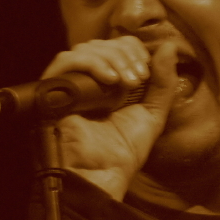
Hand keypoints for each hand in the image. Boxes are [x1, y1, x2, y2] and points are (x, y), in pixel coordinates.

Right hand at [41, 36, 177, 200]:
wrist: (100, 175)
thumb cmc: (123, 151)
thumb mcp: (153, 112)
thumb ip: (163, 81)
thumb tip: (169, 46)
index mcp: (110, 82)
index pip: (118, 45)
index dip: (134, 51)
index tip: (147, 72)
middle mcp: (87, 80)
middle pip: (103, 43)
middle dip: (126, 55)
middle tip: (138, 79)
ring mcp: (68, 84)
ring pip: (86, 49)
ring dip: (112, 59)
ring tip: (126, 83)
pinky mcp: (50, 90)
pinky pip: (66, 61)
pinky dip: (92, 64)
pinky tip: (109, 80)